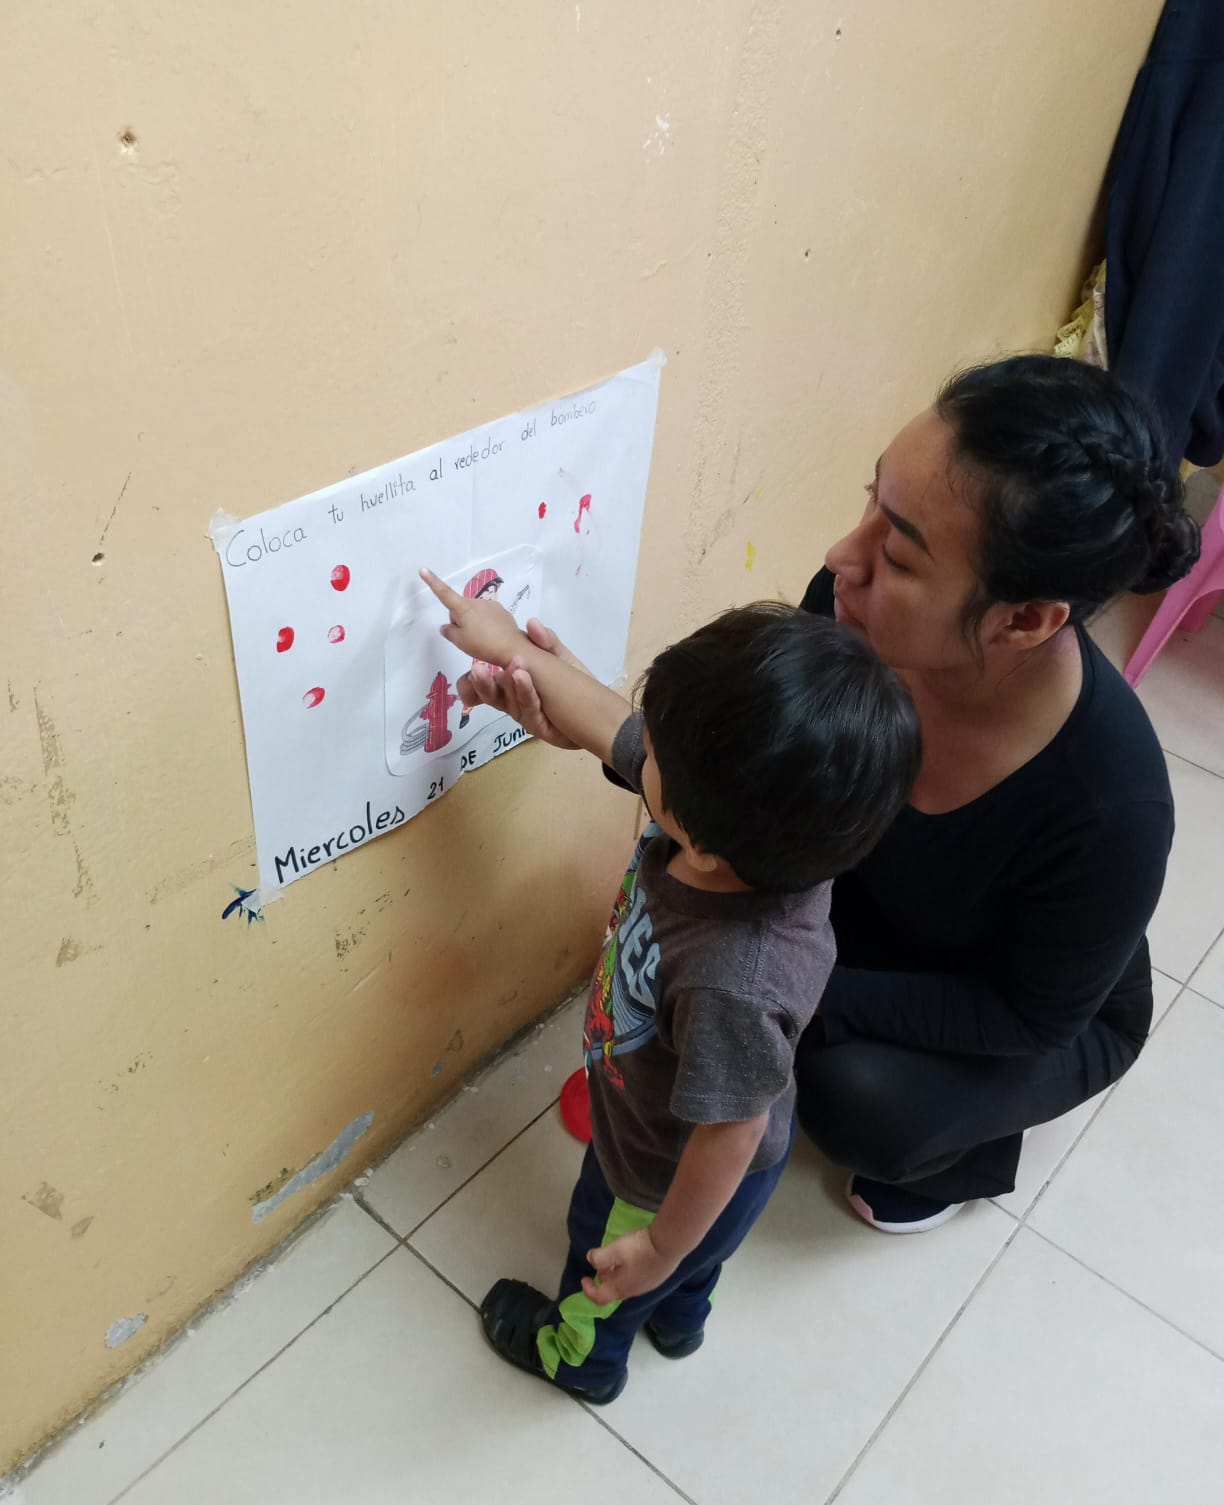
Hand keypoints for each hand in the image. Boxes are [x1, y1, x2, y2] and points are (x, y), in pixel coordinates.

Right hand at [419, 567, 526, 667]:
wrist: (513, 648)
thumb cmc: (483, 644)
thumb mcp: (460, 642)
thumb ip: (449, 632)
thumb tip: (446, 626)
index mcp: (463, 608)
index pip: (444, 593)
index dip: (433, 582)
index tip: (423, 569)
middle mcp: (477, 602)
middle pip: (460, 608)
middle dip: (459, 620)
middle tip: (466, 637)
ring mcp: (491, 605)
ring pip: (474, 612)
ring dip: (473, 623)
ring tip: (481, 640)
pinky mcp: (502, 612)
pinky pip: (487, 616)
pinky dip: (486, 625)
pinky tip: (491, 637)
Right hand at [456, 619, 588, 750]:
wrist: (597, 715)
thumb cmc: (574, 685)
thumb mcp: (561, 659)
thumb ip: (546, 643)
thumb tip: (532, 623)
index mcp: (513, 681)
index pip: (486, 681)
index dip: (472, 679)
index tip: (470, 667)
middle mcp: (513, 698)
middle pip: (490, 694)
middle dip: (480, 683)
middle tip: (477, 669)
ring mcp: (524, 713)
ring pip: (508, 703)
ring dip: (508, 684)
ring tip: (512, 668)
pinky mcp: (537, 725)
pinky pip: (529, 710)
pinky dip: (525, 692)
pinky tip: (524, 678)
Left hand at [580, 1227, 679, 1306]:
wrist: (670, 1244)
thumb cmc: (640, 1248)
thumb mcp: (615, 1249)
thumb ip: (600, 1257)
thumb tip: (590, 1260)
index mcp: (620, 1288)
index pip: (599, 1298)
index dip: (588, 1291)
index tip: (584, 1279)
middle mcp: (633, 1292)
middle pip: (613, 1291)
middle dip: (604, 1280)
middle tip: (602, 1264)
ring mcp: (647, 1286)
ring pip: (626, 1285)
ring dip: (617, 1275)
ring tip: (617, 1259)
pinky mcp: (657, 1278)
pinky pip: (638, 1280)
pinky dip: (629, 1273)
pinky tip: (634, 1258)